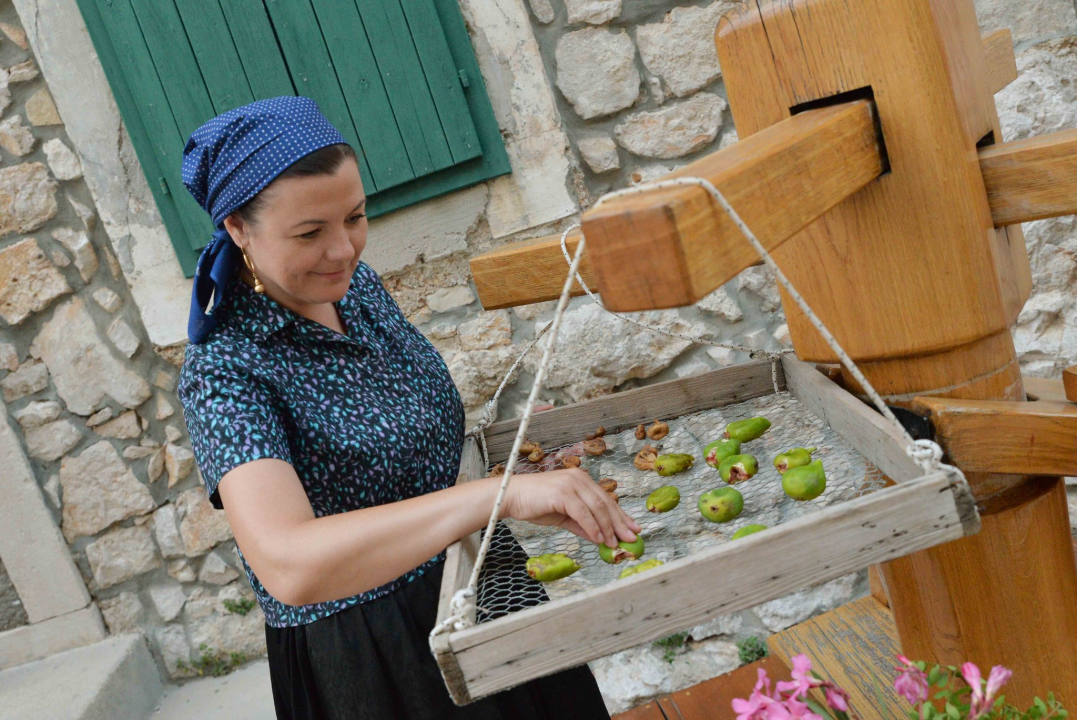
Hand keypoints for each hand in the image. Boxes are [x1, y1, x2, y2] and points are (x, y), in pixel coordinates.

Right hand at [499, 468, 641, 547]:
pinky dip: (593, 527)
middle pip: (606, 503)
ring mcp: (571, 484)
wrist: (511, 497)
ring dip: (608, 528)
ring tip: (614, 544)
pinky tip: (599, 539)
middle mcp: (579, 478)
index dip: (622, 516)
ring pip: (597, 508)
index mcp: (581, 480)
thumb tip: (601, 538)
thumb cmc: (534, 504)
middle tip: (632, 539)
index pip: (606, 499)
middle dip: (620, 523)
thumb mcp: (563, 516)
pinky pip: (583, 513)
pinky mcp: (562, 493)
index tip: (634, 530)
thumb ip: (583, 525)